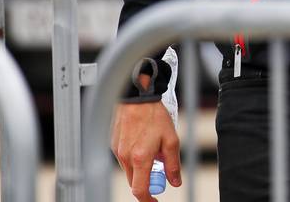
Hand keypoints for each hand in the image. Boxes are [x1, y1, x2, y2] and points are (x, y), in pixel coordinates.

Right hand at [110, 78, 180, 201]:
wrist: (137, 98)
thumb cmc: (155, 116)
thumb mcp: (172, 140)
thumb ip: (173, 164)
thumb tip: (175, 181)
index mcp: (140, 158)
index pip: (139, 190)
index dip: (148, 199)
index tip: (155, 200)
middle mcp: (125, 157)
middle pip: (134, 182)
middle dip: (147, 182)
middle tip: (160, 173)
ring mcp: (117, 151)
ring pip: (130, 170)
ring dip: (142, 168)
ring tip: (154, 150)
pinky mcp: (114, 144)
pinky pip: (125, 159)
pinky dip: (135, 158)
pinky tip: (144, 142)